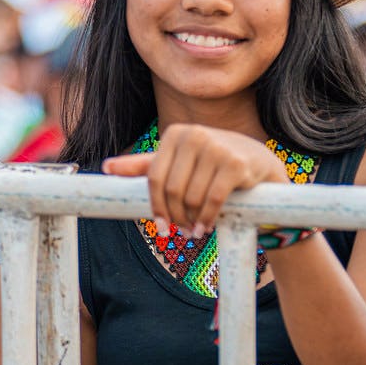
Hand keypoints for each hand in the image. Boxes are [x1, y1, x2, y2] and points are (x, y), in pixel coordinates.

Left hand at [102, 124, 285, 235]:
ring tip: (196, 229)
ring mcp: (216, 147)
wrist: (259, 163)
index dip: (155, 206)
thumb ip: (143, 165)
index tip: (160, 226)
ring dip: (192, 220)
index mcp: (175, 133)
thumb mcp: (178, 162)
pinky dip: (207, 218)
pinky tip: (206, 228)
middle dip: (175, 216)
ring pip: (191, 196)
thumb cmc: (211, 164)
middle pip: (172, 189)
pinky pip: (212, 199)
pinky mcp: (236, 164)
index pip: (154, 177)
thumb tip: (106, 167)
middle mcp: (194, 134)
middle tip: (182, 231)